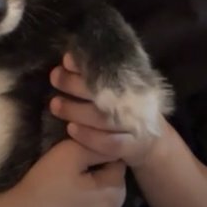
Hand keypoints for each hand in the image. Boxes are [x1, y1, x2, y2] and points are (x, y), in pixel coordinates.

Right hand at [0, 138, 126, 206]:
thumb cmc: (41, 188)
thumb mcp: (66, 154)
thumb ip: (94, 146)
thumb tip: (110, 147)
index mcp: (114, 196)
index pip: (117, 167)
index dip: (97, 159)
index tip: (76, 160)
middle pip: (111, 191)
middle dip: (95, 182)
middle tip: (67, 178)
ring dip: (90, 203)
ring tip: (63, 198)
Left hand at [49, 52, 164, 167]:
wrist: (151, 142)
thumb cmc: (126, 108)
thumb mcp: (120, 87)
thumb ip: (100, 74)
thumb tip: (69, 58)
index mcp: (135, 82)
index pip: (112, 69)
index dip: (88, 64)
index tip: (67, 60)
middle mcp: (138, 102)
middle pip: (104, 92)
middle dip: (76, 84)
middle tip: (55, 78)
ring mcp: (136, 126)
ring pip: (104, 119)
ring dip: (76, 111)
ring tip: (54, 104)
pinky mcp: (133, 148)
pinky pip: (110, 144)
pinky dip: (89, 137)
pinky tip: (71, 129)